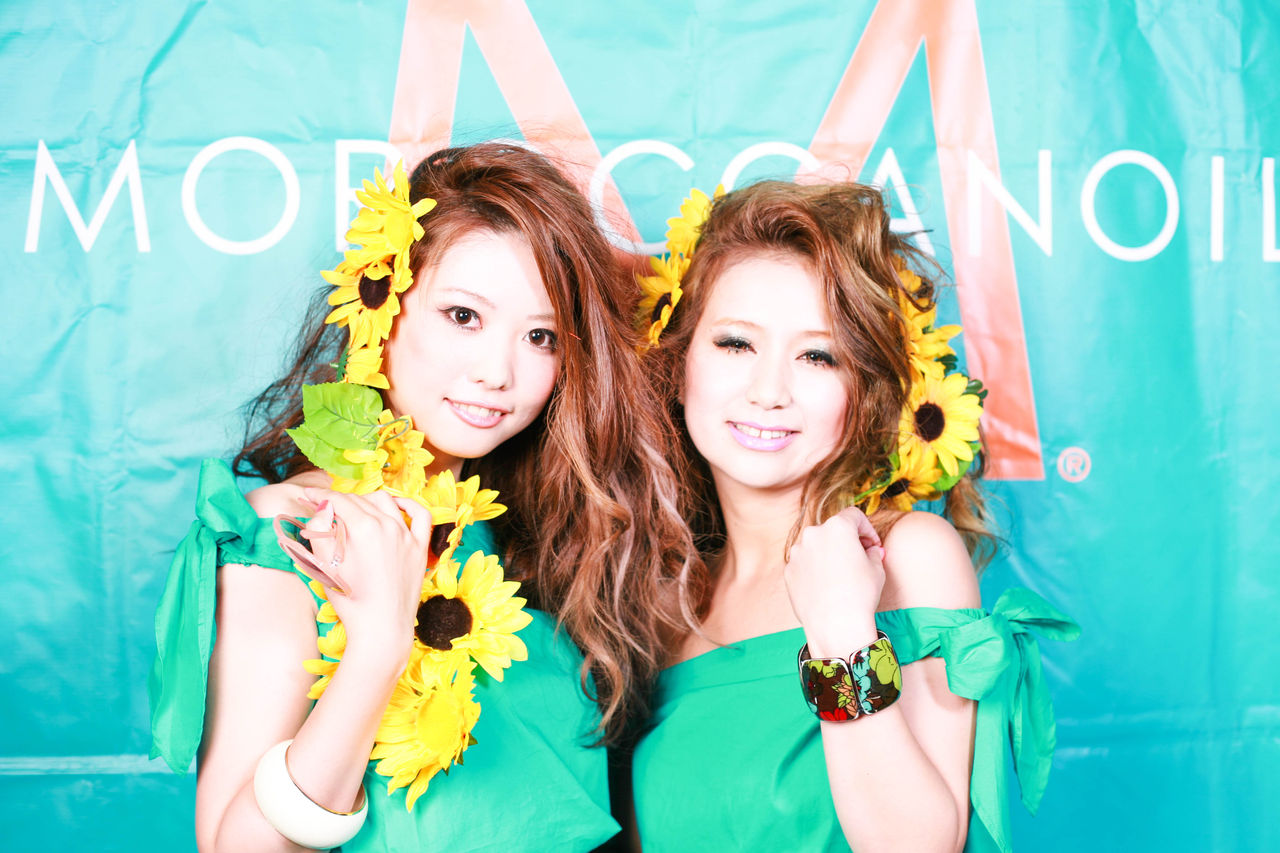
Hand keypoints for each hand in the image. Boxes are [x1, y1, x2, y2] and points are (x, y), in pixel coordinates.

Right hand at [301, 488, 432, 668]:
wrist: (381, 628)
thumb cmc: (350, 601)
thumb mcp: (324, 565)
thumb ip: (320, 531)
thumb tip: (322, 507)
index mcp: (363, 528)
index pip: (338, 500)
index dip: (319, 495)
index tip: (307, 494)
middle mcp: (388, 525)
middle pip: (359, 500)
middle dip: (338, 500)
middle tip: (324, 506)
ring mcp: (407, 536)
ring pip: (386, 502)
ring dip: (366, 500)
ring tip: (354, 508)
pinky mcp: (420, 548)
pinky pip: (421, 516)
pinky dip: (409, 505)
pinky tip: (398, 505)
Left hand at [783, 506, 885, 655]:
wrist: (835, 624)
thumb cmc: (860, 594)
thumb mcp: (876, 569)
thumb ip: (872, 553)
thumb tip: (871, 551)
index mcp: (837, 527)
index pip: (854, 516)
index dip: (867, 529)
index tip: (873, 544)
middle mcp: (813, 533)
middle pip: (833, 530)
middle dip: (847, 541)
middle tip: (860, 558)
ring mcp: (797, 552)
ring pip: (817, 546)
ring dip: (829, 554)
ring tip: (842, 575)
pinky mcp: (788, 570)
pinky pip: (805, 563)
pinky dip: (815, 569)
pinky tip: (826, 586)